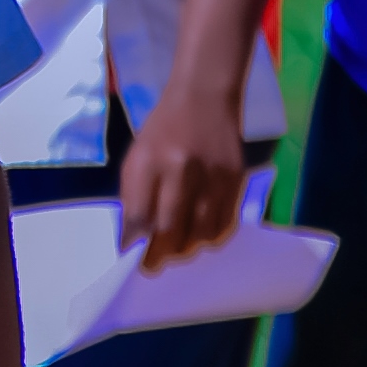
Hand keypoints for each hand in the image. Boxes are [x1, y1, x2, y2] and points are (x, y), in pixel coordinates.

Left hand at [112, 83, 248, 271]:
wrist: (204, 99)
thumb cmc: (163, 129)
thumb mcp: (137, 156)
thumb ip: (133, 195)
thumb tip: (132, 237)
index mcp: (149, 161)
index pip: (140, 213)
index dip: (135, 240)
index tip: (131, 256)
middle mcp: (181, 170)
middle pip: (171, 227)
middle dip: (160, 253)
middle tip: (153, 266)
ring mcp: (212, 176)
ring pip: (201, 231)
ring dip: (187, 249)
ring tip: (177, 252)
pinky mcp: (235, 180)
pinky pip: (226, 222)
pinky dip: (212, 237)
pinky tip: (201, 238)